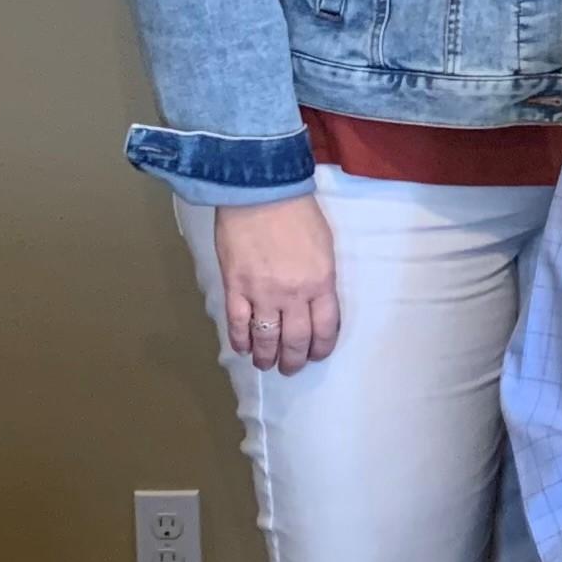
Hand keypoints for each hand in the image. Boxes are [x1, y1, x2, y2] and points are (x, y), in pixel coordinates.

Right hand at [213, 197, 339, 373]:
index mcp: (321, 282)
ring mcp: (261, 294)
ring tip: (267, 364)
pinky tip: (243, 349)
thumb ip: (320, 277)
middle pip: (295, 340)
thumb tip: (314, 300)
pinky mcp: (235, 289)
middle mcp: (293, 295)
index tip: (317, 354)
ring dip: (267, 358)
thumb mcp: (324, 245)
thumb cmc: (298, 213)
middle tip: (291, 368)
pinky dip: (240, 342)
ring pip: (266, 339)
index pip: (326, 327)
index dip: (321, 347)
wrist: (261, 193)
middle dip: (294, 360)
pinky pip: (238, 325)